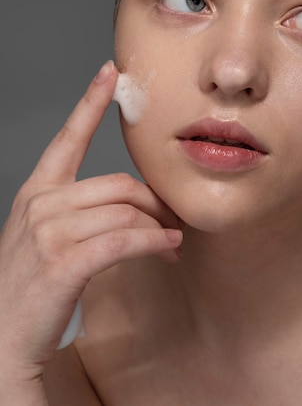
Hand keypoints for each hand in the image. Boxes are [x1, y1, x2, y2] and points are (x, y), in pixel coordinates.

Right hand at [0, 60, 181, 383]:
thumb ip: (84, 212)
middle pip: (119, 184)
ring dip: (158, 227)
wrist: (3, 339)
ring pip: (125, 211)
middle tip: (174, 221)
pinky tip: (167, 248)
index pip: (67, 138)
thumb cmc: (32, 287)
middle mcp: (41, 204)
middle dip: (154, 203)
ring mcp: (49, 232)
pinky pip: (123, 239)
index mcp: (37, 192)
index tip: (109, 72)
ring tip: (172, 242)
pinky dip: (152, 242)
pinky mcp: (64, 262)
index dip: (90, 102)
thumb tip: (136, 202)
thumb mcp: (48, 237)